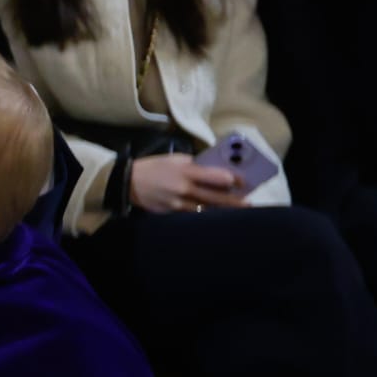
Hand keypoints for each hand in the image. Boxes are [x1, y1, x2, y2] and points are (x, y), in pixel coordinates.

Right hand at [129, 154, 245, 214]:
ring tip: (236, 212)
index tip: (242, 182)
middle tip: (248, 203)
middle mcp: (185, 188)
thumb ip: (194, 165)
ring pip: (206, 209)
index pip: (216, 176)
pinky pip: (193, 215)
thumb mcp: (175, 159)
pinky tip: (214, 217)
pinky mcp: (172, 213)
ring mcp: (178, 203)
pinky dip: (204, 216)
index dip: (233, 180)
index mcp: (186, 171)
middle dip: (234, 201)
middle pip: (216, 197)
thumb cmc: (153, 167)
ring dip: (222, 211)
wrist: (128, 182)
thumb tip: (213, 170)